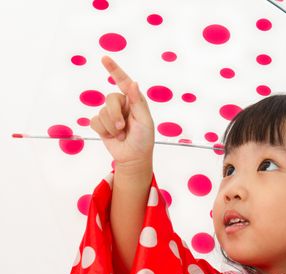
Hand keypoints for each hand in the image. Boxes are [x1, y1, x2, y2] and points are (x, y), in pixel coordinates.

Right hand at [90, 56, 154, 172]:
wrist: (133, 158)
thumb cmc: (143, 139)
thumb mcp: (145, 121)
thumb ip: (138, 102)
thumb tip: (133, 82)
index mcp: (134, 101)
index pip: (123, 82)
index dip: (114, 69)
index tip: (104, 58)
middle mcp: (122, 104)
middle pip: (109, 99)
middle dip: (114, 115)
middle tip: (123, 128)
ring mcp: (110, 114)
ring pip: (101, 112)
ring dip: (111, 127)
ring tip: (121, 135)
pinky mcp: (102, 124)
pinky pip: (94, 121)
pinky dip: (103, 131)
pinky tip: (112, 136)